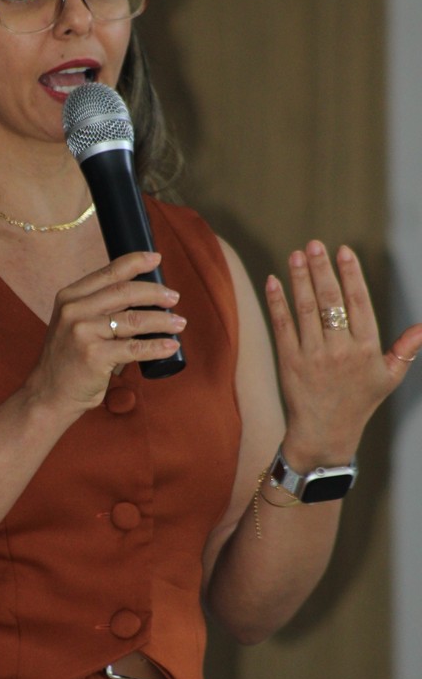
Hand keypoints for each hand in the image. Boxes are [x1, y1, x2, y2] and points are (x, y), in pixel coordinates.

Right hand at [26, 251, 185, 415]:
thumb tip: (142, 296)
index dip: (135, 262)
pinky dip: (157, 347)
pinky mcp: (95, 356)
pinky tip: (171, 346)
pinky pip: (135, 347)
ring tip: (179, 323)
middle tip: (174, 298)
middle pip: (125, 292)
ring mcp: (83, 333)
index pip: (108, 272)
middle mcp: (74, 310)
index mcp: (70, 297)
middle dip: (155, 292)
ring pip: (134, 320)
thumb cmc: (69, 359)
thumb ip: (96, 307)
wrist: (49, 394)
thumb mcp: (73, 324)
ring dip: (163, 320)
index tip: (156, 259)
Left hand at [264, 240, 421, 467]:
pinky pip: (283, 326)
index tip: (344, 250)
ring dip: (299, 279)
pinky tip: (274, 281)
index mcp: (366, 349)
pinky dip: (278, 302)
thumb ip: (405, 349)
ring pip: (305, 310)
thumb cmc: (360, 401)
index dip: (351, 274)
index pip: (359, 303)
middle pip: (330, 301)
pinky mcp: (290, 363)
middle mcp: (340, 351)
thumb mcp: (389, 377)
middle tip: (314, 244)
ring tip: (296, 255)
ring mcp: (313, 356)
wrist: (325, 434)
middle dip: (322, 269)